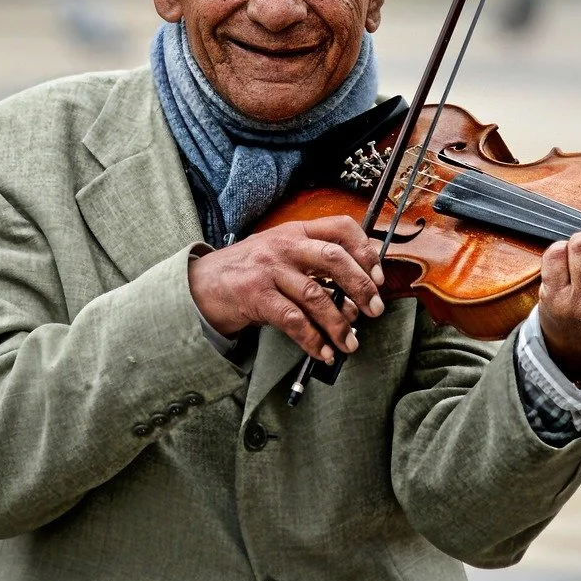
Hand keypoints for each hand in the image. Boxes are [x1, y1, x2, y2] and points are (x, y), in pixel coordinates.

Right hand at [187, 216, 384, 362]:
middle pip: (335, 259)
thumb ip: (314, 263)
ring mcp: (269, 270)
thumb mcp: (280, 252)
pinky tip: (323, 352)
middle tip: (375, 310)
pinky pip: (294, 321)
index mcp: (296, 231)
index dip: (365, 250)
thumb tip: (355, 295)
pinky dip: (313, 340)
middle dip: (362, 287)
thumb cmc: (249, 269)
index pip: (342, 227)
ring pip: (317, 296)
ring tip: (350, 342)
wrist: (202, 283)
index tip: (378, 275)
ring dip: (339, 324)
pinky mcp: (256, 296)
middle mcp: (285, 245)